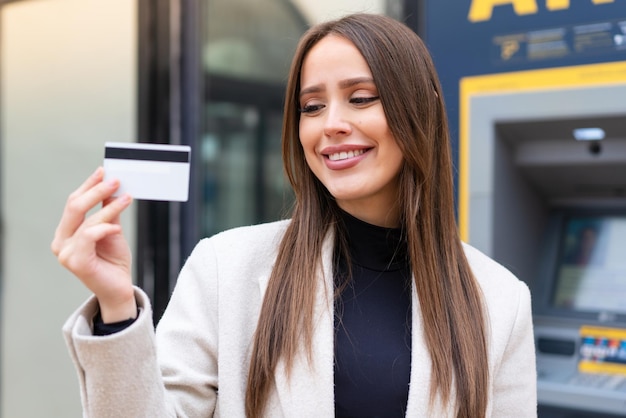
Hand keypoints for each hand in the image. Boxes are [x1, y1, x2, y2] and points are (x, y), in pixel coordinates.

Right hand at [51, 167, 135, 322]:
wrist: (119, 288)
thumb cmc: (114, 261)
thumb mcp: (112, 230)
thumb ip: (108, 211)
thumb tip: (112, 188)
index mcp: (66, 232)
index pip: (73, 202)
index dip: (88, 185)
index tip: (103, 171)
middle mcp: (60, 242)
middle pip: (75, 207)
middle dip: (96, 190)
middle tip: (116, 180)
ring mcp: (65, 253)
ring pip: (87, 221)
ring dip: (109, 208)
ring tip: (127, 198)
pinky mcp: (76, 262)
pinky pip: (90, 236)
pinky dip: (105, 227)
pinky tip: (117, 227)